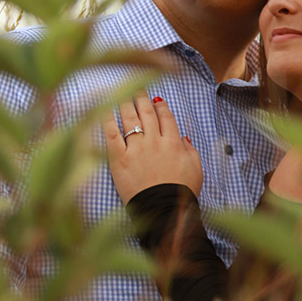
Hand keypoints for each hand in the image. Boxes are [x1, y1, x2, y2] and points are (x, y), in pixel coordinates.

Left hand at [102, 90, 202, 204]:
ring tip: (122, 95)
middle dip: (141, 98)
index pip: (166, 117)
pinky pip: (111, 134)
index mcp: (174, 143)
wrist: (163, 210)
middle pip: (147, 113)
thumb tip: (184, 137)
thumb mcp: (196, 170)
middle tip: (137, 90)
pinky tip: (105, 110)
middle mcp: (155, 141)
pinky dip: (107, 120)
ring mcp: (136, 149)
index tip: (156, 100)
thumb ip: (191, 150)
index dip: (161, 106)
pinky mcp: (119, 158)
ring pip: (129, 118)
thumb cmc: (181, 193)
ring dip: (126, 104)